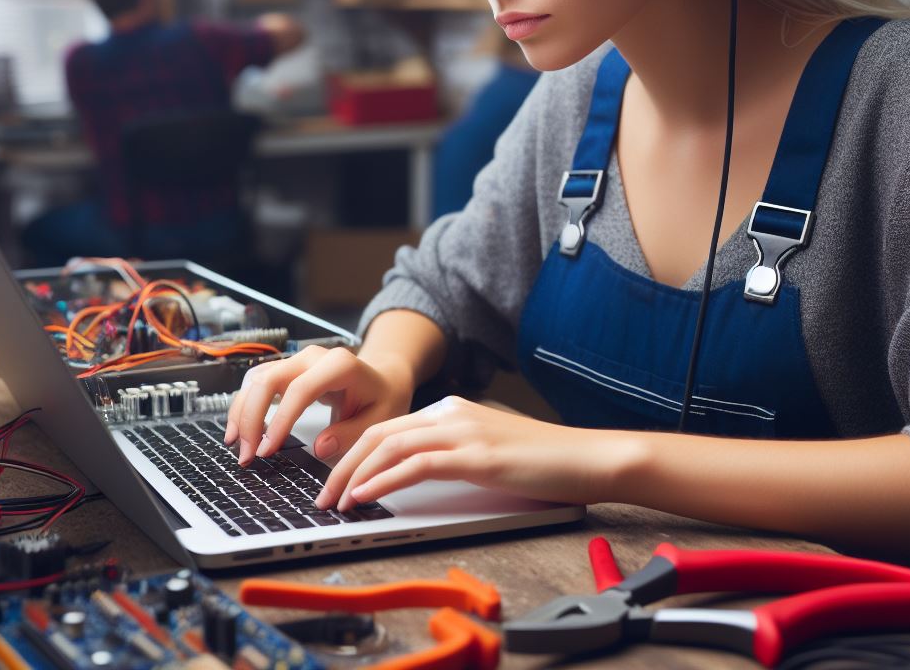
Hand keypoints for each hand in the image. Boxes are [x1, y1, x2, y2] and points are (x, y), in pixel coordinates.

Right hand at [223, 345, 414, 465]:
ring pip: (257, 379)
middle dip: (251, 418)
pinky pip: (257, 382)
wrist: (384, 380)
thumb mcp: (380, 420)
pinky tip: (240, 430)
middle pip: (270, 379)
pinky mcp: (288, 370)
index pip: (301, 389)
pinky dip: (244, 405)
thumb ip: (352, 433)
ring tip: (237, 447)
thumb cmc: (382, 399)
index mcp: (340, 365)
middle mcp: (314, 357)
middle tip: (246, 455)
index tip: (267, 450)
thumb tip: (320, 447)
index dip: (280, 420)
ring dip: (242, 412)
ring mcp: (298, 360)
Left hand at [315, 395, 618, 511]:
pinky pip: (416, 464)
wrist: (588, 456)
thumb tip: (417, 473)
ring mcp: (464, 431)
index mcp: (453, 409)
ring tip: (334, 500)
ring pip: (390, 445)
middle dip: (342, 463)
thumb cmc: (544, 460)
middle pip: (380, 432)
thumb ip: (454, 452)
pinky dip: (383, 479)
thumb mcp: (489, 448)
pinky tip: (365, 495)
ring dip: (354, 474)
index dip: (354, 451)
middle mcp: (452, 412)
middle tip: (322, 494)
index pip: (389, 426)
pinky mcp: (476, 456)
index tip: (334, 477)